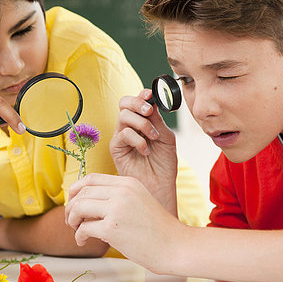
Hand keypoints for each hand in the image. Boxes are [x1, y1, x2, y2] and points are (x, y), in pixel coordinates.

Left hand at [65, 173, 181, 272]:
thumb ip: (116, 196)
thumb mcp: (138, 201)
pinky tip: (83, 241)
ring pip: (78, 207)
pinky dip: (79, 236)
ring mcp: (117, 209)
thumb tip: (86, 202)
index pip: (90, 178)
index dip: (76, 190)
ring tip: (77, 230)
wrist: (175, 246)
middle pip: (81, 192)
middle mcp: (121, 191)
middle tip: (72, 221)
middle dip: (71, 207)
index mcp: (127, 182)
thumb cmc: (157, 229)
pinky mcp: (112, 228)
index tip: (74, 203)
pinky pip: (83, 228)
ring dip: (72, 219)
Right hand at [110, 89, 177, 210]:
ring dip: (141, 124)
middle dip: (137, 103)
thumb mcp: (166, 138)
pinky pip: (123, 134)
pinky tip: (145, 150)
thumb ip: (158, 121)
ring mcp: (121, 137)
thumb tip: (151, 103)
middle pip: (124, 103)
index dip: (141, 94)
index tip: (150, 94)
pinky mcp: (116, 148)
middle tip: (149, 112)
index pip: (136, 101)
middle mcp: (130, 127)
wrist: (160, 186)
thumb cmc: (164, 165)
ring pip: (123, 116)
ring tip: (153, 137)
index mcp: (143, 122)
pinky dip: (137, 140)